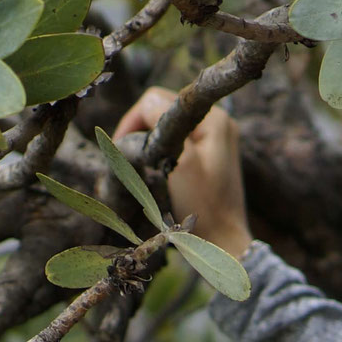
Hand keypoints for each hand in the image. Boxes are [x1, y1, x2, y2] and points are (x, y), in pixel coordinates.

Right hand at [112, 87, 254, 259]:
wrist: (222, 241)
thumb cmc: (202, 205)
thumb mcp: (181, 162)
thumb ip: (163, 127)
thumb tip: (147, 104)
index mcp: (213, 118)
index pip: (157, 100)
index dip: (132, 120)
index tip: (120, 148)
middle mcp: (217, 122)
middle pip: (161, 110)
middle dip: (139, 131)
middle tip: (124, 158)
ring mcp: (215, 139)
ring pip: (165, 126)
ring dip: (147, 142)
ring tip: (135, 166)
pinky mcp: (209, 156)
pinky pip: (174, 141)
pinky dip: (158, 151)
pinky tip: (151, 170)